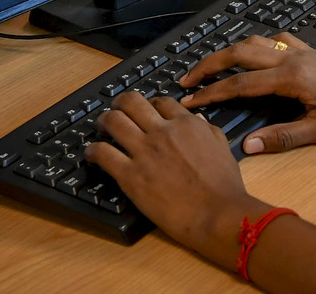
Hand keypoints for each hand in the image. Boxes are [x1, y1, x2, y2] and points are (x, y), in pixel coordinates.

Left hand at [85, 92, 260, 268]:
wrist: (216, 212)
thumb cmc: (224, 184)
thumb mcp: (222, 146)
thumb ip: (206, 128)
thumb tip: (195, 119)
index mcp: (186, 124)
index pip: (160, 101)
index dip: (150, 104)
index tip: (145, 112)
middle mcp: (162, 132)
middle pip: (131, 102)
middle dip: (121, 103)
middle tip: (116, 110)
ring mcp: (144, 152)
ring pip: (113, 121)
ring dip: (104, 121)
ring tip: (102, 127)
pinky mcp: (130, 175)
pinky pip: (102, 154)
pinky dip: (92, 151)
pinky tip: (92, 154)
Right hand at [178, 34, 315, 153]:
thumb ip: (282, 137)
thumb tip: (246, 147)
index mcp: (291, 78)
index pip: (239, 84)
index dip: (210, 94)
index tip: (187, 104)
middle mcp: (292, 58)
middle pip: (240, 52)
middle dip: (209, 64)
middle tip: (186, 81)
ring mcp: (301, 52)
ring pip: (256, 42)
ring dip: (229, 52)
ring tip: (209, 68)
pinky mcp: (310, 53)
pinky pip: (276, 40)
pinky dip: (256, 45)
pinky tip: (252, 55)